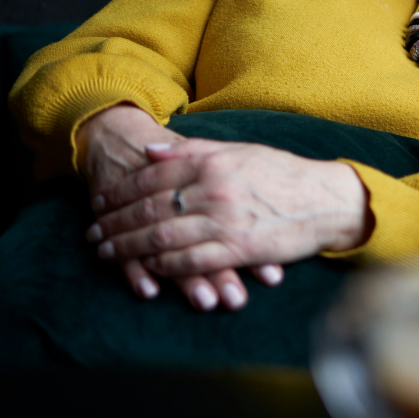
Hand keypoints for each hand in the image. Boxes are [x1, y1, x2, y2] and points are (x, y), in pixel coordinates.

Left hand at [76, 105, 283, 310]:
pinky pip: (189, 261)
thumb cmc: (283, 174)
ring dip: (128, 248)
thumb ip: (192, 150)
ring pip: (161, 238)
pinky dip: (162, 266)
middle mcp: (214, 190)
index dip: (120, 192)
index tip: (99, 202)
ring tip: (106, 253)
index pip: (152, 177)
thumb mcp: (239, 151)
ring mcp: (225, 221)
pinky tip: (145, 268)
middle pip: (149, 209)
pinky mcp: (237, 250)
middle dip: (114, 223)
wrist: (325, 201)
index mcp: (212, 162)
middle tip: (92, 234)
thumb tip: (149, 149)